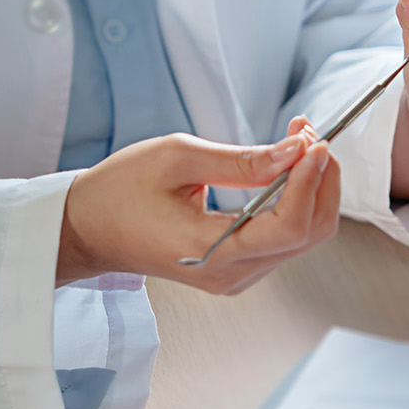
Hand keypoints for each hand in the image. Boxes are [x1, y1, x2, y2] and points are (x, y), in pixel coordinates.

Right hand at [55, 116, 342, 294]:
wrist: (87, 229)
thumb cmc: (119, 191)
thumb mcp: (176, 158)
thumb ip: (240, 160)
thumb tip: (295, 152)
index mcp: (212, 252)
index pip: (289, 227)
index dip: (311, 182)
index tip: (314, 141)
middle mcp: (232, 274)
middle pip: (309, 233)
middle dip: (320, 178)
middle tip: (308, 133)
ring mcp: (238, 275)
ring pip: (304, 236)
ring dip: (312, 185)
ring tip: (297, 141)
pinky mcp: (239, 266)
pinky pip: (286, 236)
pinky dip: (296, 199)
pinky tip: (286, 167)